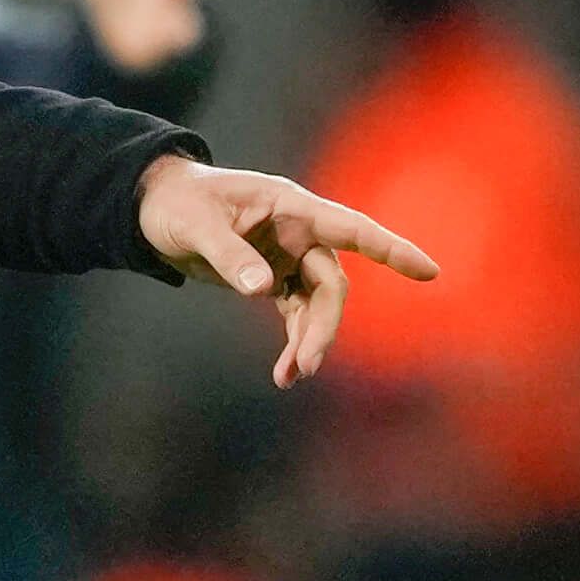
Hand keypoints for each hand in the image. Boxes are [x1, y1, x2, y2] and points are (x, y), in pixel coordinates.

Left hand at [136, 154, 437, 389]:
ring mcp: (288, 255)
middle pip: (330, 282)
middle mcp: (297, 231)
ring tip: (290, 377)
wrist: (151, 207)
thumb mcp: (195, 225)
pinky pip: (296, 313)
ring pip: (317, 304)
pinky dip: (293, 341)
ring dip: (309, 340)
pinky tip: (285, 375)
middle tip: (304, 364)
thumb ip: (229, 254)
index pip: (350, 228)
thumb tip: (264, 289)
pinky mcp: (274, 277)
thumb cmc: (176, 203)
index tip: (428, 271)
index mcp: (289, 206)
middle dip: (323, 325)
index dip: (390, 248)